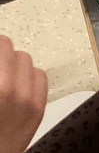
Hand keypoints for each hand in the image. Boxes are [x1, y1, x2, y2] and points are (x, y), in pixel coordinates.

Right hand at [0, 37, 47, 152]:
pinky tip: (17, 85)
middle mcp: (6, 89)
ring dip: (14, 64)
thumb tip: (1, 60)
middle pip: (9, 49)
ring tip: (4, 74)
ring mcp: (25, 98)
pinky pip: (40, 76)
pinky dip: (29, 76)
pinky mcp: (38, 108)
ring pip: (26, 60)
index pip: (0, 44)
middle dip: (1, 54)